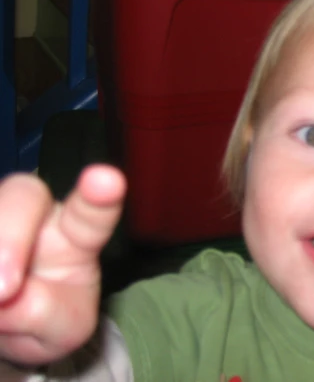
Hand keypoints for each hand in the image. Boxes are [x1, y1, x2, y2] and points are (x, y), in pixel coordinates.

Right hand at [0, 165, 125, 365]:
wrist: (7, 322)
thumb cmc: (47, 314)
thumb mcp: (64, 328)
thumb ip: (47, 313)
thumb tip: (8, 301)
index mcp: (74, 233)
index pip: (90, 212)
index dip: (98, 196)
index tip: (107, 181)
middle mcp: (33, 214)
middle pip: (22, 196)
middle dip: (9, 238)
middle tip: (4, 291)